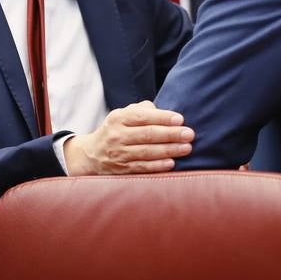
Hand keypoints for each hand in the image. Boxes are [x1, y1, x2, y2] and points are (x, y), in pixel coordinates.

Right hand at [63, 100, 193, 175]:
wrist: (91, 155)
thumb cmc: (115, 130)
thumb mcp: (122, 115)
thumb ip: (142, 110)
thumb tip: (162, 112)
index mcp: (118, 118)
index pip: (142, 117)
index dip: (162, 118)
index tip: (180, 119)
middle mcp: (117, 136)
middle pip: (147, 134)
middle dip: (171, 134)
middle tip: (189, 134)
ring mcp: (118, 154)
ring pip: (147, 152)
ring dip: (169, 150)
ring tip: (187, 148)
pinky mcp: (122, 169)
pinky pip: (142, 167)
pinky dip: (158, 166)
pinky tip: (172, 163)